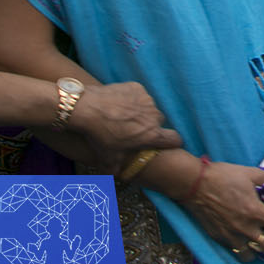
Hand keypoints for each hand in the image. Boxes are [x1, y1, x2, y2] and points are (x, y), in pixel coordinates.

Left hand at [67, 82, 181, 158]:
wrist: (88, 108)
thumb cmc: (100, 135)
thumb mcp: (107, 158)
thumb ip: (116, 169)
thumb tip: (116, 176)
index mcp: (152, 134)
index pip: (175, 139)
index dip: (172, 143)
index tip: (165, 144)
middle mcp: (154, 115)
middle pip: (159, 122)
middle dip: (149, 126)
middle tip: (132, 131)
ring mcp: (146, 99)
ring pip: (148, 108)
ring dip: (140, 113)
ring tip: (122, 116)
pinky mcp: (137, 88)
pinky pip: (138, 95)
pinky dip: (131, 100)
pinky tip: (117, 104)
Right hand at [186, 162, 263, 259]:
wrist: (194, 184)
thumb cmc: (223, 176)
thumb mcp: (252, 173)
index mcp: (253, 212)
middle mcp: (244, 228)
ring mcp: (230, 236)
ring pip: (253, 255)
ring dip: (261, 246)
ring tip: (262, 233)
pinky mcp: (219, 239)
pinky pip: (237, 251)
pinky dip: (245, 246)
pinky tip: (246, 233)